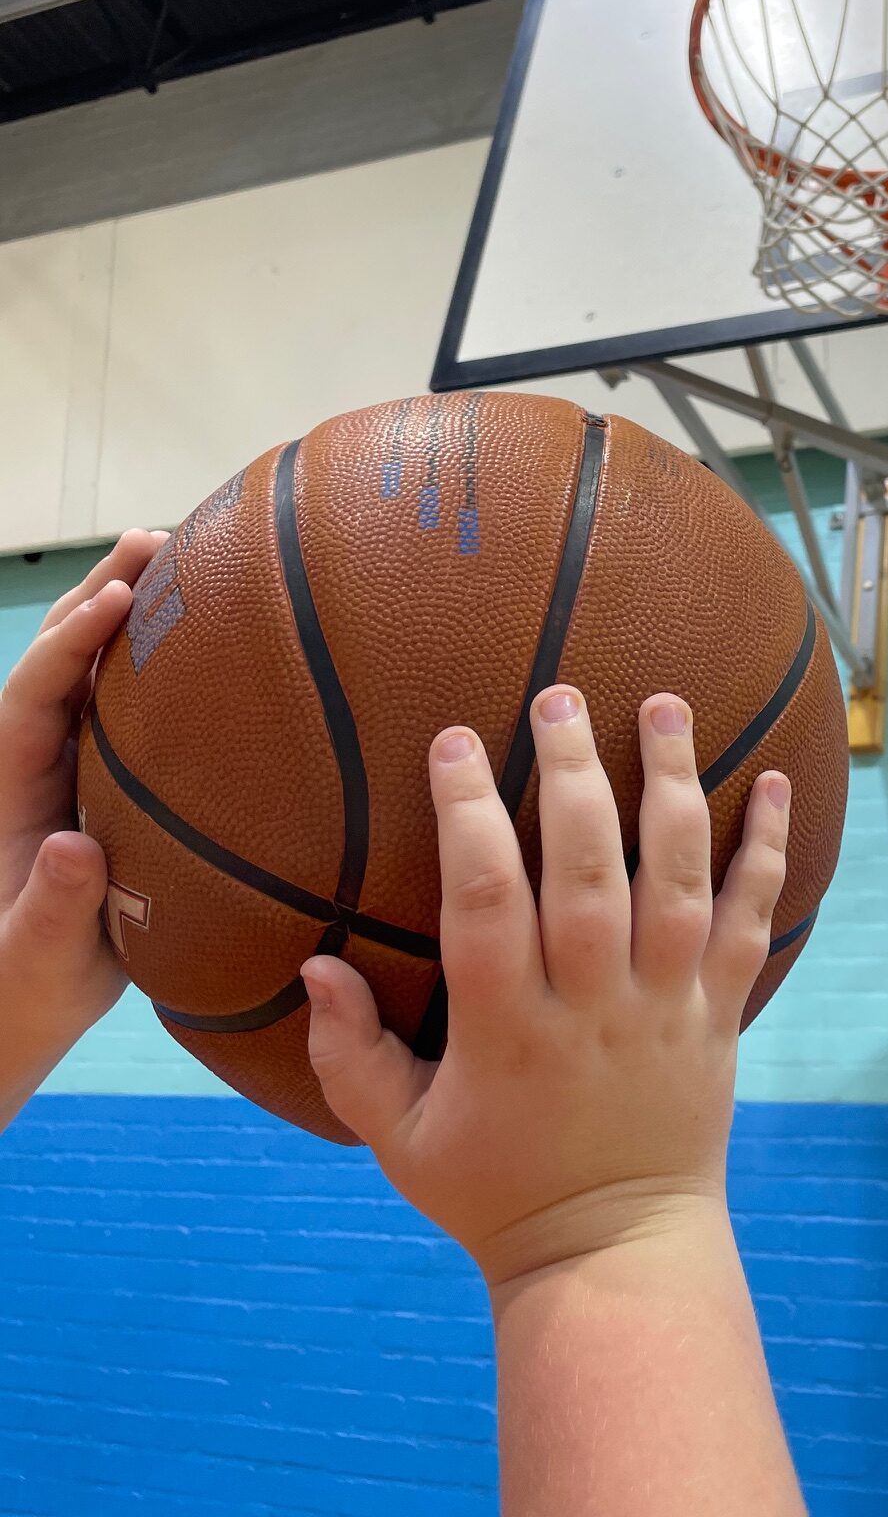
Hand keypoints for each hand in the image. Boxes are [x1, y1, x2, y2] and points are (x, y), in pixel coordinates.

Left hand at [0, 530, 168, 1123]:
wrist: (16, 1015)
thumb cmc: (21, 992)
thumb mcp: (35, 961)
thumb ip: (51, 907)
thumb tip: (75, 847)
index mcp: (6, 792)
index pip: (28, 697)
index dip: (68, 645)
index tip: (115, 602)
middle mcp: (30, 766)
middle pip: (56, 659)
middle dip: (99, 595)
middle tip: (157, 539)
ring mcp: (64, 770)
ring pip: (87, 673)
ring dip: (123, 612)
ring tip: (175, 557)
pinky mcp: (96, 783)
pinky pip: (120, 706)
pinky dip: (151, 660)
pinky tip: (200, 639)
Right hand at [302, 687, 789, 1289]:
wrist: (613, 1254)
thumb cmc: (493, 1192)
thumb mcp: (400, 1140)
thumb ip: (350, 1054)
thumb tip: (312, 966)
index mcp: (506, 1029)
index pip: (484, 900)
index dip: (467, 814)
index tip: (453, 741)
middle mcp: (592, 1004)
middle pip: (585, 870)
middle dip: (573, 773)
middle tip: (558, 695)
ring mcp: (665, 1005)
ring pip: (674, 880)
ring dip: (672, 786)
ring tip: (665, 703)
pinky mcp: (718, 1014)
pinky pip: (748, 921)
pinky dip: (765, 850)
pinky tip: (770, 779)